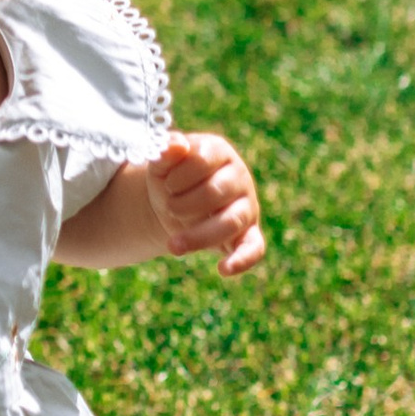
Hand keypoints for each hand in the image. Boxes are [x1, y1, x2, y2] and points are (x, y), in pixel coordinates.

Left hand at [144, 130, 263, 277]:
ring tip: (172, 246)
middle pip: (216, 192)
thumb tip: (178, 145)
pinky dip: (242, 260)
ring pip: (230, 222)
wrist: (171, 204)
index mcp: (218, 152)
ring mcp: (247, 206)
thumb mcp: (160, 164)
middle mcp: (239, 177)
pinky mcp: (249, 234)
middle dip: (183, 204)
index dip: (178, 175)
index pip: (202, 159)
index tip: (166, 184)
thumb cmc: (169, 179)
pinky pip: (254, 248)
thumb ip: (165, 152)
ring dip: (198, 236)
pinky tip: (223, 270)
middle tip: (169, 207)